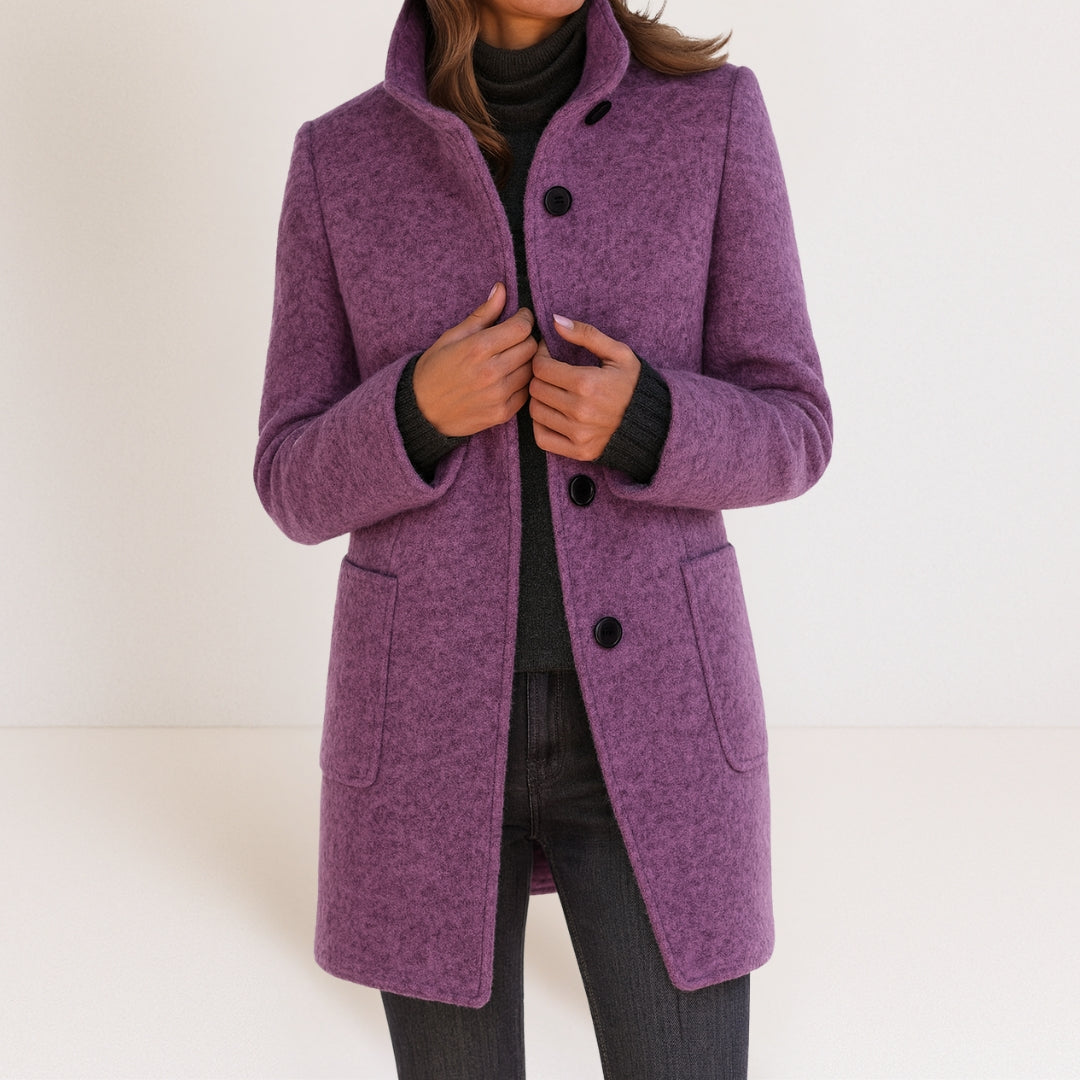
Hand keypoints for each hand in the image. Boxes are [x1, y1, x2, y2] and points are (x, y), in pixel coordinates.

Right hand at [414, 283, 536, 436]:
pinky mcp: (502, 413)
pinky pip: (526, 392)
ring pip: (532, 370)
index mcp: (478, 348)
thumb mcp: (452, 337)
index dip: (524, 319)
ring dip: (526, 362)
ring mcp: (499, 395)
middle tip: (515, 339)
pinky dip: (521, 383)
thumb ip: (482, 314)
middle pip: (531, 347)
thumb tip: (502, 289)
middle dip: (526, 339)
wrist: (421, 411)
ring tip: (511, 359)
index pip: (522, 328)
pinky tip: (507, 379)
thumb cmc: (434, 369)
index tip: (519, 318)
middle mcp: (491, 372)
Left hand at [528, 315, 640, 460]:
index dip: (540, 356)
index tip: (548, 354)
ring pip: (535, 412)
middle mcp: (579, 410)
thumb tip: (554, 320)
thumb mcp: (618, 353)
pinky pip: (542, 438)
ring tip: (552, 391)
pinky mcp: (578, 451)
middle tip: (550, 372)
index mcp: (587, 383)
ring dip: (539, 399)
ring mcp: (578, 434)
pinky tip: (552, 414)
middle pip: (536, 389)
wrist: (652, 422)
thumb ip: (586, 334)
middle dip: (539, 376)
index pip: (541, 367)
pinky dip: (541, 425)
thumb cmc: (633, 383)